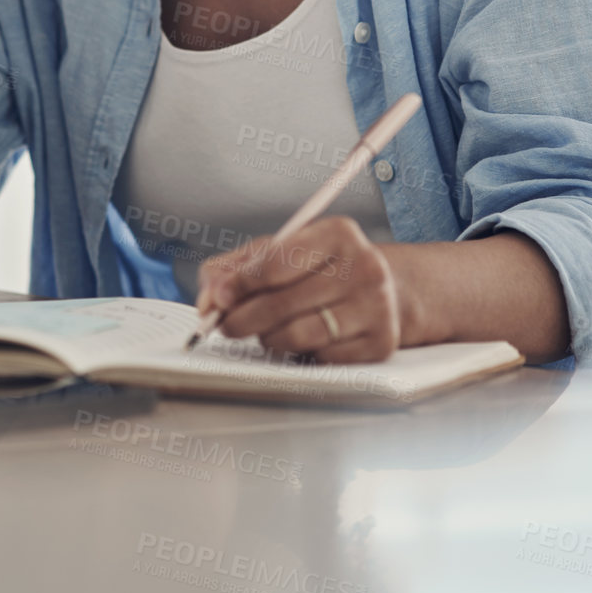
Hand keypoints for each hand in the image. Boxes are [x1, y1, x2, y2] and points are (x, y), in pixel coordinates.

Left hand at [194, 216, 401, 363]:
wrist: (380, 291)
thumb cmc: (320, 269)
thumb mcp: (280, 253)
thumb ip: (236, 268)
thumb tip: (210, 297)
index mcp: (338, 233)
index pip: (277, 262)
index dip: (240, 284)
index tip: (219, 298)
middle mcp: (365, 266)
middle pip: (283, 303)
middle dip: (243, 318)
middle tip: (225, 325)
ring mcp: (377, 307)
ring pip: (299, 335)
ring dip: (270, 338)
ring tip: (267, 331)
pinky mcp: (381, 343)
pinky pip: (322, 359)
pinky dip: (302, 354)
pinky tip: (303, 340)